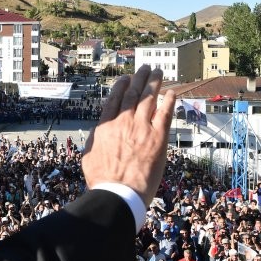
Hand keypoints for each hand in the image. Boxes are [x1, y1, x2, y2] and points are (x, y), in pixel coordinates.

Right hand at [82, 65, 174, 205]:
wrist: (118, 192)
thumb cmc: (101, 178)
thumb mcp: (89, 154)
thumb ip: (95, 138)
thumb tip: (99, 129)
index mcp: (105, 126)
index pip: (114, 99)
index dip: (121, 86)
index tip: (126, 78)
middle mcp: (123, 122)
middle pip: (132, 94)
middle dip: (139, 78)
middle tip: (145, 68)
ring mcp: (141, 128)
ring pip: (148, 99)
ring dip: (154, 83)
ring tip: (158, 72)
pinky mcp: (157, 138)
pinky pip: (165, 114)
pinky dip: (168, 101)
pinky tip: (171, 92)